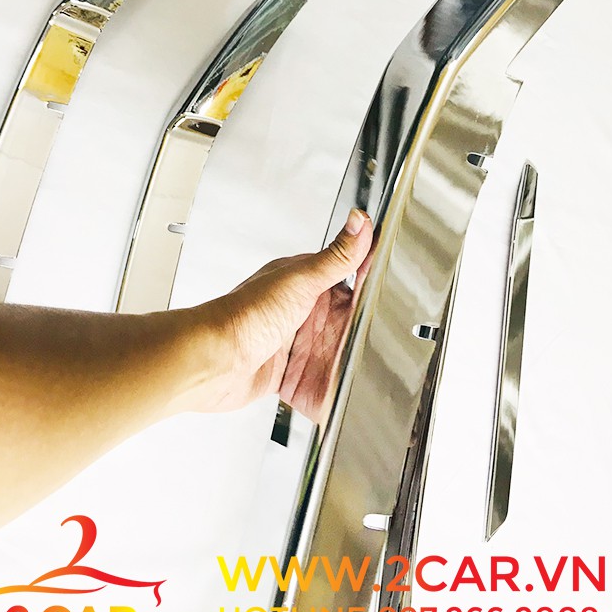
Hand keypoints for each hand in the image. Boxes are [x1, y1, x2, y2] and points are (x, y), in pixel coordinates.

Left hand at [194, 209, 372, 422]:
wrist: (213, 361)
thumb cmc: (245, 315)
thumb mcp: (300, 280)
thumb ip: (336, 257)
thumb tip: (359, 221)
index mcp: (304, 281)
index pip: (348, 278)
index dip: (371, 286)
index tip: (398, 293)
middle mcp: (301, 311)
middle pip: (346, 321)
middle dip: (365, 330)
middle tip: (392, 340)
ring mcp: (295, 343)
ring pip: (336, 351)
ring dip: (351, 361)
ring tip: (378, 370)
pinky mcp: (289, 373)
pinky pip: (319, 380)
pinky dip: (333, 387)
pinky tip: (347, 391)